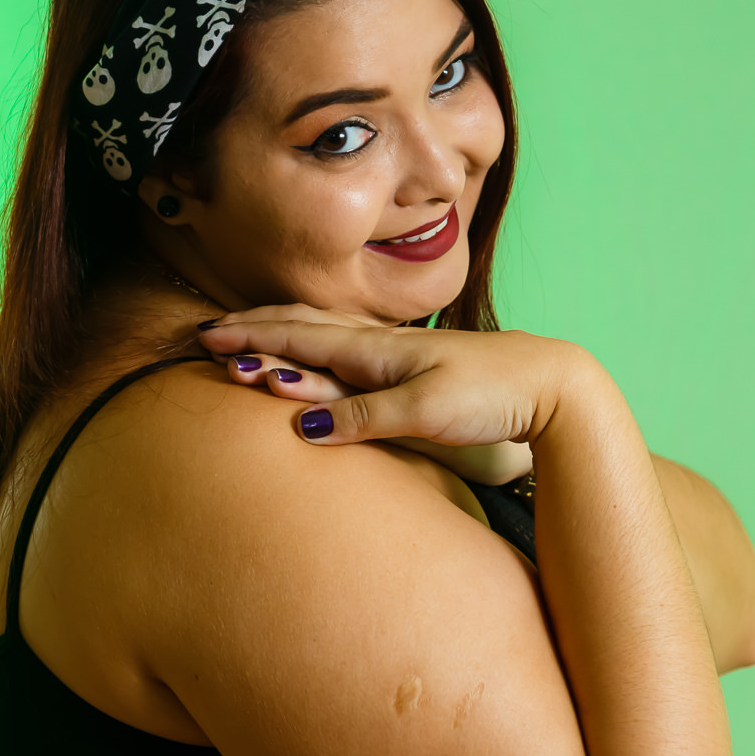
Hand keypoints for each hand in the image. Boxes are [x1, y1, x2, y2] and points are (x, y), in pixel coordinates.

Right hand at [197, 303, 578, 454]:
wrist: (550, 385)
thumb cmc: (492, 393)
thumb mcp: (426, 410)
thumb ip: (365, 417)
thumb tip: (303, 427)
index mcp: (377, 350)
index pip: (298, 336)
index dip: (250, 338)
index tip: (205, 339)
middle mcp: (380, 347)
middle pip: (303, 329)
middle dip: (253, 330)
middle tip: (208, 335)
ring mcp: (396, 356)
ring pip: (324, 338)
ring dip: (280, 337)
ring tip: (246, 340)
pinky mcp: (412, 371)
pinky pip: (347, 354)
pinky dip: (315, 351)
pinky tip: (316, 356)